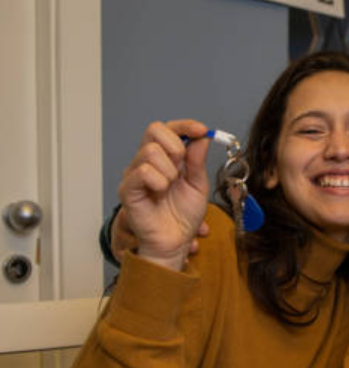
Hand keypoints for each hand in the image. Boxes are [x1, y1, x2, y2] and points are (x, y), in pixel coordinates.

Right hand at [117, 120, 211, 270]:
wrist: (176, 242)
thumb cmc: (183, 216)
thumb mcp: (199, 185)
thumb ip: (197, 161)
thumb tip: (201, 137)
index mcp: (164, 158)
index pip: (167, 128)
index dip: (184, 125)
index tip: (201, 130)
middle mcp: (146, 162)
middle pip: (154, 130)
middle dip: (176, 147)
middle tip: (181, 170)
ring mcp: (135, 174)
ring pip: (149, 151)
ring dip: (169, 170)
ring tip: (170, 188)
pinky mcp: (128, 189)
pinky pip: (142, 171)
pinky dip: (158, 181)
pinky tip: (160, 193)